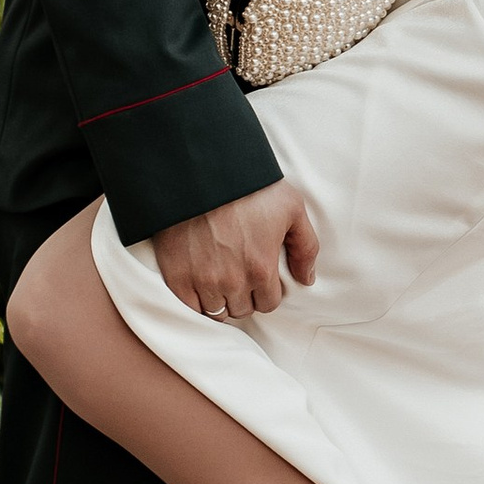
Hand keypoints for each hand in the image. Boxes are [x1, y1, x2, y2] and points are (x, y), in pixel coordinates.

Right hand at [153, 183, 317, 316]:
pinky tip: (200, 284)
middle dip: (245, 295)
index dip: (267, 290)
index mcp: (261, 269)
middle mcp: (232, 282)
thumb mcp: (291, 207)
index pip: (269, 303)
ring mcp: (202, 282)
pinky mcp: (176, 277)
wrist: (200, 172)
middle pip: (242, 309)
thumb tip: (307, 279)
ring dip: (221, 299)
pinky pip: (190, 308)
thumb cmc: (248, 187)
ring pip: (216, 311)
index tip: (259, 275)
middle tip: (240, 273)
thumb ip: (305, 247)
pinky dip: (196, 301)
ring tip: (220, 278)